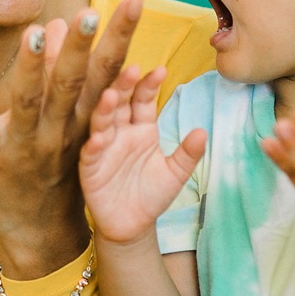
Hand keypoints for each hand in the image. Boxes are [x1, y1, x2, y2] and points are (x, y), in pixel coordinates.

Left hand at [0, 0, 142, 277]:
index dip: (120, 38)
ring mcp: (26, 144)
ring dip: (32, 68)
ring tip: (34, 33)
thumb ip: (71, 75)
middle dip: (80, 50)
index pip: (107, 73)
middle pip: (73, 85)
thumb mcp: (76, 124)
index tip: (132, 1)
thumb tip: (57, 21)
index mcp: (85, 120)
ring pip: (30, 103)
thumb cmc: (59, 164)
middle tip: (89, 15)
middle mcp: (60, 130)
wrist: (40, 228)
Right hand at [80, 66, 205, 244]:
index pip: (143, 100)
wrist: (133, 226)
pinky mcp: (91, 168)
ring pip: (102, 122)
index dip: (149, 85)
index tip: (160, 70)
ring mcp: (103, 148)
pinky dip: (94, 144)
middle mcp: (120, 133)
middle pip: (121, 103)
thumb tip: (203, 132)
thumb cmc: (152, 195)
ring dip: (105, 109)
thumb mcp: (176, 173)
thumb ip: (188, 154)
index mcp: (142, 128)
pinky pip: (91, 153)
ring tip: (111, 95)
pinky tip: (99, 137)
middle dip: (124, 86)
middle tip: (131, 69)